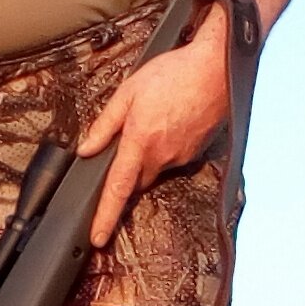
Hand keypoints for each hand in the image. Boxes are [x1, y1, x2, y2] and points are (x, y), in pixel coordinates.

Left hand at [75, 32, 232, 244]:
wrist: (217, 68)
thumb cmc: (174, 74)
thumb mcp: (128, 92)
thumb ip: (105, 124)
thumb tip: (87, 148)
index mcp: (140, 142)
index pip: (117, 188)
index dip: (105, 216)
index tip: (98, 237)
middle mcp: (162, 156)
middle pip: (137, 181)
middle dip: (128, 172)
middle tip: (129, 143)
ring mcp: (182, 157)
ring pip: (156, 170)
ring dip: (149, 156)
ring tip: (155, 122)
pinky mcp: (196, 154)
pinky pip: (174, 160)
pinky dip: (167, 147)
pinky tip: (171, 123)